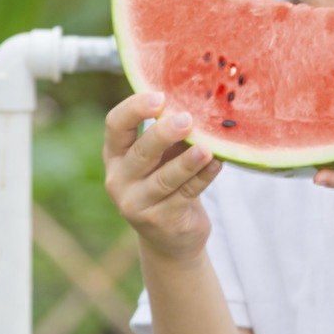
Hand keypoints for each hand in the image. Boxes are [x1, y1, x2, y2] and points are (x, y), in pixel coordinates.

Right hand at [103, 91, 222, 263]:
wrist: (170, 237)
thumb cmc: (167, 182)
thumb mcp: (162, 156)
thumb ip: (172, 133)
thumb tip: (199, 99)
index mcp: (116, 154)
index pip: (115, 125)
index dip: (135, 109)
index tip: (160, 96)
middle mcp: (119, 179)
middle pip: (140, 152)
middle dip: (164, 134)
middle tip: (187, 119)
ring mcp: (137, 204)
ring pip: (165, 178)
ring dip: (187, 161)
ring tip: (206, 148)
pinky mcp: (161, 221)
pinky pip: (186, 195)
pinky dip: (203, 178)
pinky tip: (218, 164)